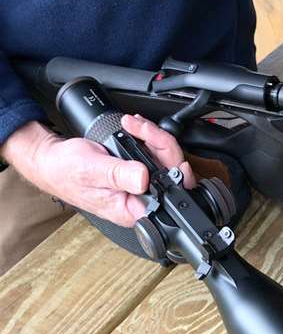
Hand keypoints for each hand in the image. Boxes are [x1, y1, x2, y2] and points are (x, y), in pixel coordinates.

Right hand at [1, 115, 194, 226]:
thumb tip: (144, 178)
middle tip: (140, 127)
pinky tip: (136, 128)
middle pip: (172, 172)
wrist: (53, 160)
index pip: (168, 195)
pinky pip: (155, 152)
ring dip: (153, 136)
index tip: (169, 153)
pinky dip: (148, 136)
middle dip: (160, 143)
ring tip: (134, 124)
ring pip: (166, 158)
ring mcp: (142, 184)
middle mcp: (140, 199)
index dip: (177, 174)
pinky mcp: (140, 171)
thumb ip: (119, 176)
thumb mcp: (93, 170)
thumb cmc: (66, 171)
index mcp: (132, 209)